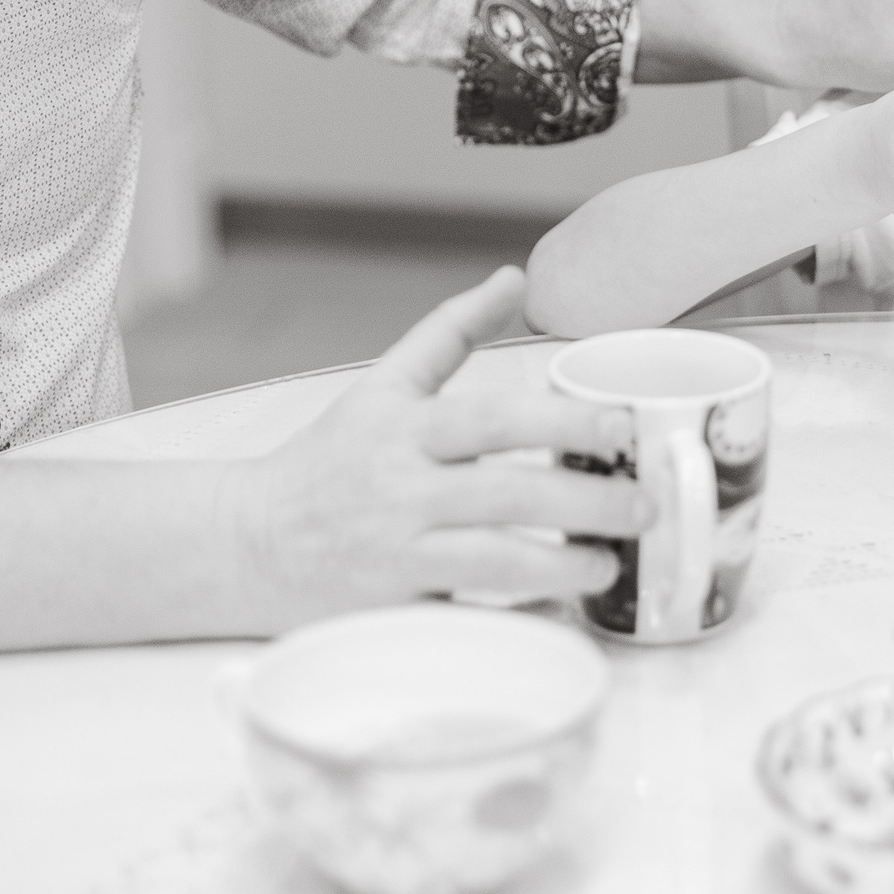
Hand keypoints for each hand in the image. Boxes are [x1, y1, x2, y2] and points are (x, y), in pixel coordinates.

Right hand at [227, 267, 655, 627]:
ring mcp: (397, 554)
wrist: (245, 541)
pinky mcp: (392, 610)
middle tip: (647, 503)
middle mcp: (402, 489)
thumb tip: (513, 277)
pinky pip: (463, 616)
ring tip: (612, 563)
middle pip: (505, 493)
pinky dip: (514, 615)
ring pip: (489, 561)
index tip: (621, 427)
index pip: (492, 419)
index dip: (560, 424)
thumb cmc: (328, 460)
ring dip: (559, 565)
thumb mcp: (383, 385)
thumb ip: (450, 331)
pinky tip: (562, 611)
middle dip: (585, 501)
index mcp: (407, 428)